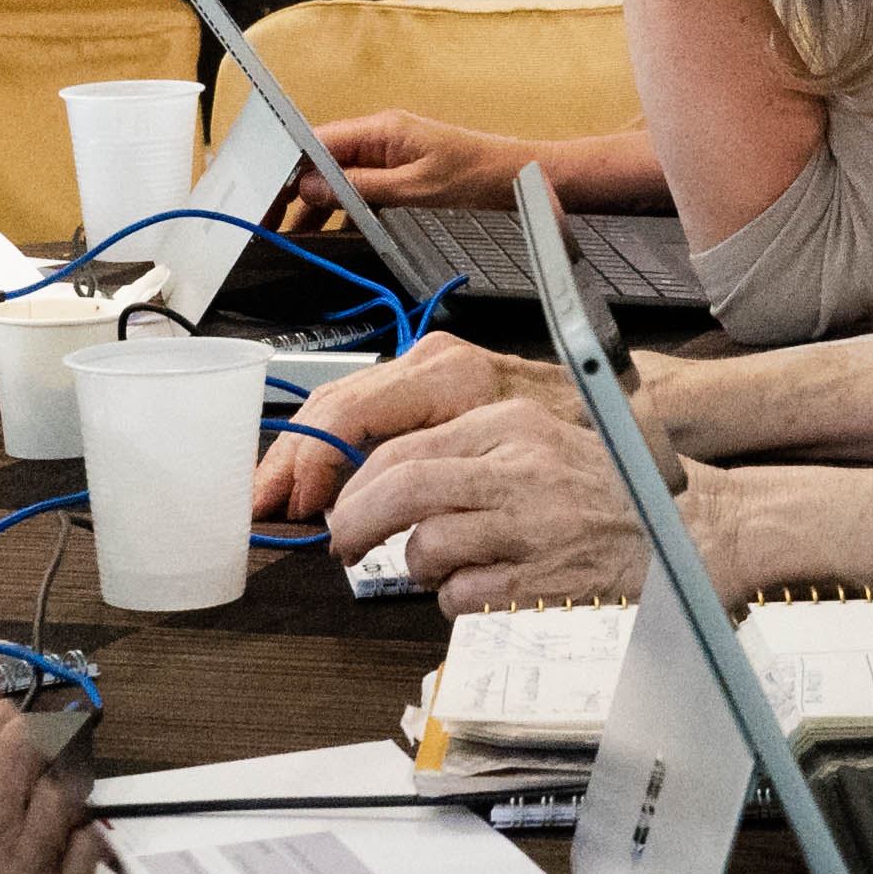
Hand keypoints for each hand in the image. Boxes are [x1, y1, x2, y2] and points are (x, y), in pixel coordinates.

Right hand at [254, 334, 574, 520]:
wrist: (611, 401)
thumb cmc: (574, 430)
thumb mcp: (512, 457)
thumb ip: (439, 477)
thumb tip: (371, 510)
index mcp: (449, 377)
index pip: (353, 413)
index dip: (316, 463)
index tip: (301, 506)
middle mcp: (429, 362)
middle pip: (333, 406)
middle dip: (291, 460)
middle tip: (261, 506)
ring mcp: (423, 367)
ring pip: (337, 405)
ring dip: (300, 455)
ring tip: (272, 498)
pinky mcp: (422, 383)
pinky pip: (357, 410)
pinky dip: (326, 447)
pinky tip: (309, 481)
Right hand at [287, 108, 551, 212]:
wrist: (522, 177)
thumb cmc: (479, 178)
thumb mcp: (415, 190)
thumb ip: (359, 188)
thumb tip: (310, 188)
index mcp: (381, 130)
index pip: (316, 143)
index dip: (286, 169)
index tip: (264, 195)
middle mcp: (380, 136)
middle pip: (321, 161)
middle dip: (294, 191)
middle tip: (268, 222)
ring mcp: (390, 152)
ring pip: (339, 177)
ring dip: (317, 204)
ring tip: (293, 236)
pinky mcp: (400, 170)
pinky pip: (360, 186)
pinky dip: (343, 208)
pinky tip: (329, 232)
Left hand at [326, 395, 660, 608]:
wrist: (695, 532)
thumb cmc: (616, 493)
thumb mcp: (543, 443)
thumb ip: (474, 453)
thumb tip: (390, 480)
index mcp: (514, 424)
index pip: (406, 446)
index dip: (359, 484)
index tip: (346, 505)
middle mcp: (520, 467)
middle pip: (403, 488)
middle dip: (357, 522)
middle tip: (343, 544)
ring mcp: (531, 526)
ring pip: (426, 547)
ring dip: (421, 567)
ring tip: (450, 566)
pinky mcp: (539, 581)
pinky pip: (460, 596)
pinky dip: (458, 600)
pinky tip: (489, 587)